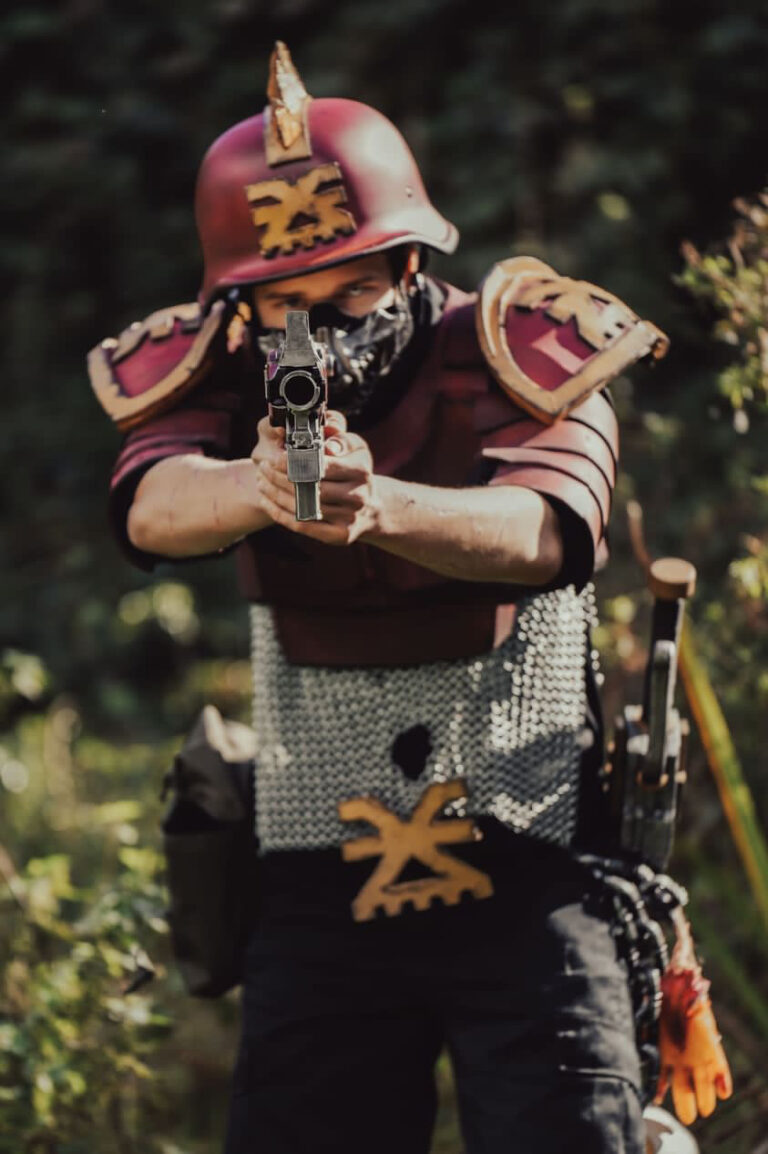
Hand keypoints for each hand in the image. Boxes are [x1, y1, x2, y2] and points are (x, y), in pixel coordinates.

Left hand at [253, 410, 383, 544]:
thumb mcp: (354, 447)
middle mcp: (358, 496)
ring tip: (261, 482)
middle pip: (310, 488)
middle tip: (263, 468)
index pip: (321, 467)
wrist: (372, 508)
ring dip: (275, 494)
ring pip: (304, 507)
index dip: (294, 463)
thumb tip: (324, 436)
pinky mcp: (339, 535)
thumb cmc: (354, 470)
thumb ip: (338, 436)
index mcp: (361, 470)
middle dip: (280, 478)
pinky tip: (267, 502)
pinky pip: (303, 526)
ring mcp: (350, 518)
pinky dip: (280, 514)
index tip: (276, 458)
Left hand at [653, 970, 732, 1124]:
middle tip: (702, 1111)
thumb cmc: (685, 983)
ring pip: (686, 1087)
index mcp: (707, 1041)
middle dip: (704, 1098)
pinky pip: (662, 1076)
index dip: (721, 1078)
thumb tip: (687, 946)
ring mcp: (680, 1056)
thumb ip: (690, 974)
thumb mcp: (690, 979)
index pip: (718, 1065)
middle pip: (703, 1084)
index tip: (724, 1091)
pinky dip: (659, 1087)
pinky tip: (656, 1098)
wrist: (672, 983)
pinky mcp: (663, 1053)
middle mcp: (696, 1053)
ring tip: (690, 1116)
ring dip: (688, 1101)